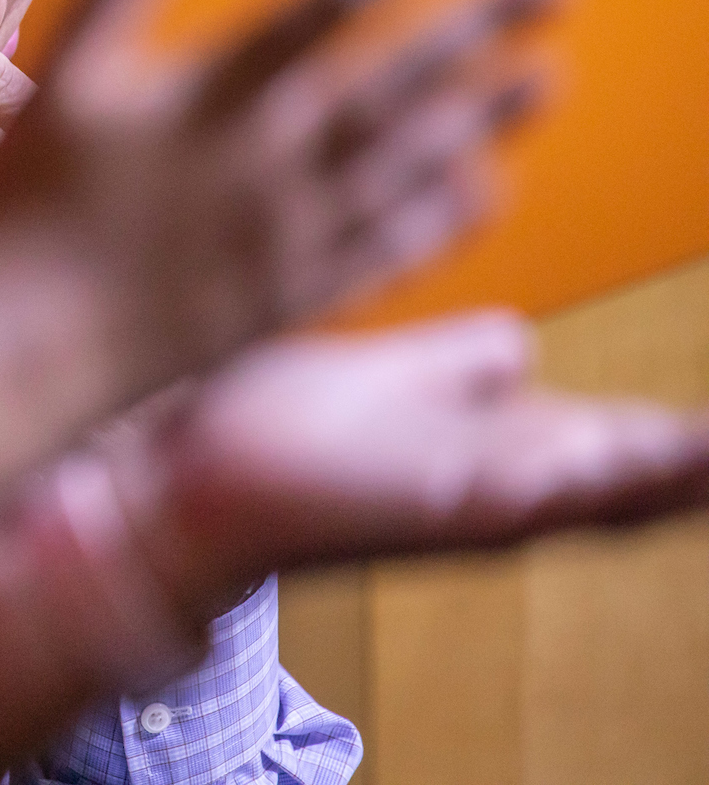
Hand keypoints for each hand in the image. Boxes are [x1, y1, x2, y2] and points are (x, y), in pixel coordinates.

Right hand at [0, 0, 556, 382]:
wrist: (16, 343)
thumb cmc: (21, 204)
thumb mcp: (58, 78)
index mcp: (207, 95)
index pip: (329, 0)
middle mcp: (264, 161)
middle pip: (394, 77)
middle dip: (479, 21)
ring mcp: (283, 235)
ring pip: (406, 163)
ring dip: (482, 115)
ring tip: (546, 75)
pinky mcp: (284, 298)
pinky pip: (382, 252)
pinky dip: (437, 219)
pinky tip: (482, 190)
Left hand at [102, 314, 708, 622]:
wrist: (188, 472)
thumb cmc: (280, 427)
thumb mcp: (402, 379)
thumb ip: (465, 364)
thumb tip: (520, 341)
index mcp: (499, 445)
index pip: (629, 443)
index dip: (691, 440)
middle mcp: (499, 481)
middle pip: (635, 478)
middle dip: (696, 463)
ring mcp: (470, 499)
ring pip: (601, 493)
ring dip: (670, 475)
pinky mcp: (429, 505)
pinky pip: (527, 499)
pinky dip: (584, 486)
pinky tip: (632, 459)